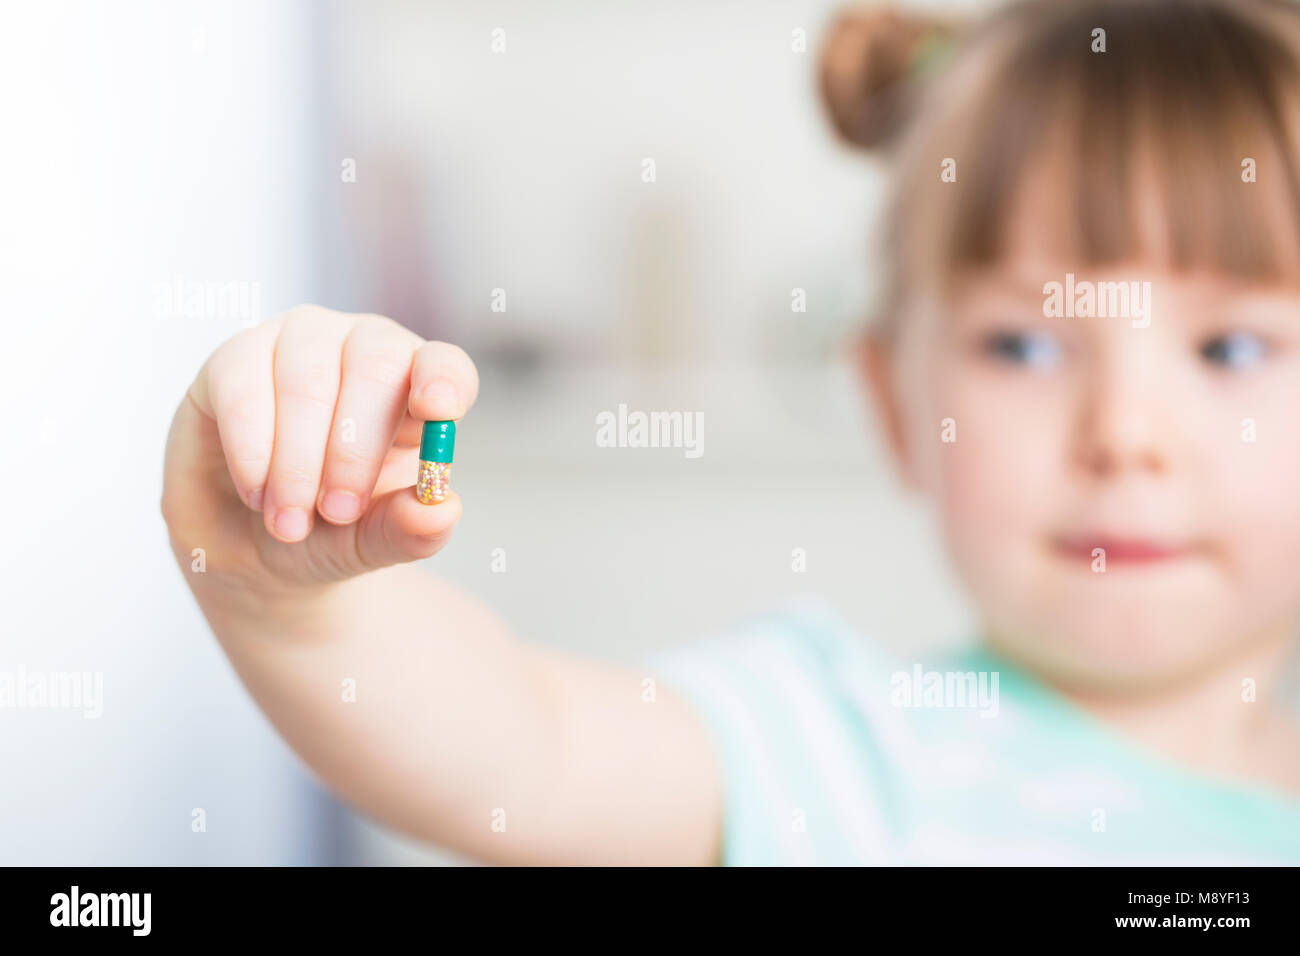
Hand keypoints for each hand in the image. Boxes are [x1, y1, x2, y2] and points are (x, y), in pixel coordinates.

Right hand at [162, 305, 478, 595]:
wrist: (250, 546)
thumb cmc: (328, 530)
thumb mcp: (370, 541)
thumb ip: (408, 529)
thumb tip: (442, 511)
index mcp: (416, 388)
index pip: (444, 364)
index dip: (443, 380)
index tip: (438, 411)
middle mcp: (363, 350)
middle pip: (376, 368)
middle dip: (355, 450)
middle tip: (338, 512)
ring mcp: (300, 344)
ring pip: (307, 382)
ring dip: (298, 462)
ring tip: (290, 523)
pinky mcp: (235, 358)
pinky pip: (244, 389)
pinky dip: (252, 451)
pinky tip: (257, 493)